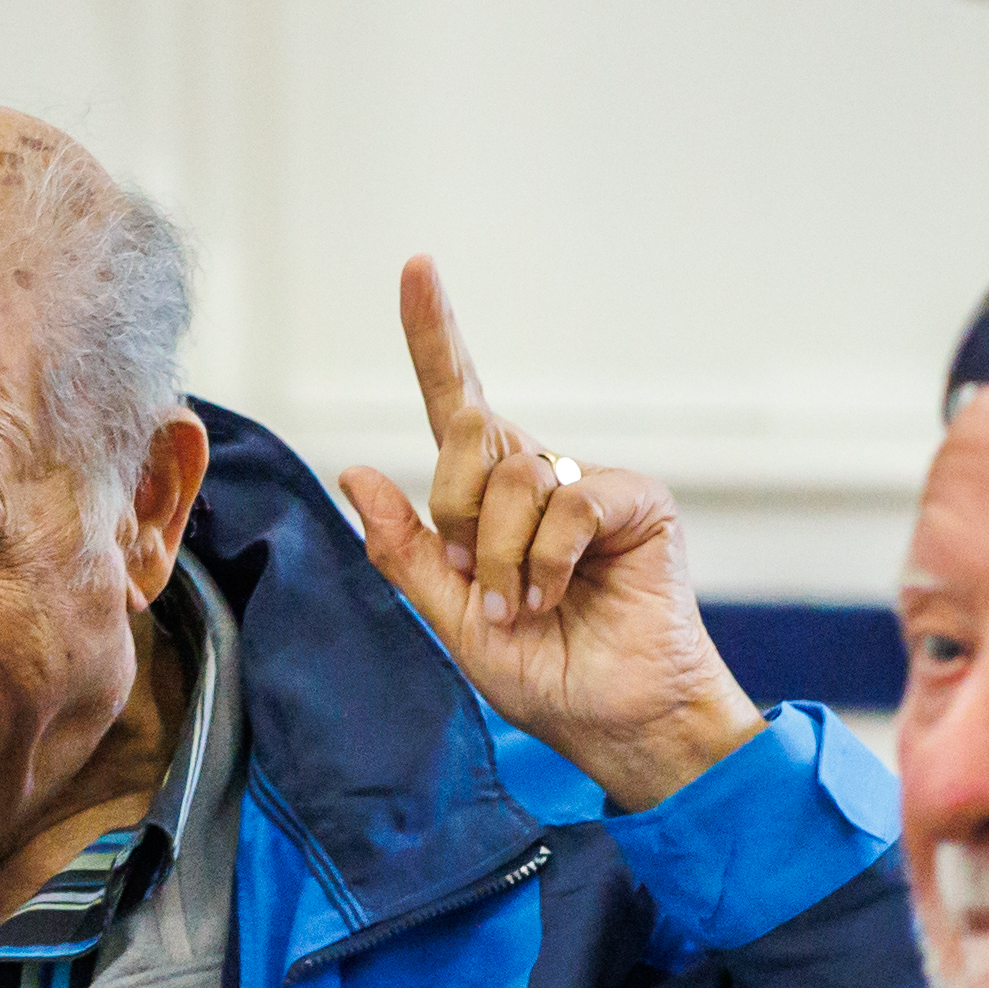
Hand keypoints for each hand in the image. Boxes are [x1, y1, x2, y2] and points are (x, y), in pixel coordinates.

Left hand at [336, 259, 755, 810]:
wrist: (614, 721)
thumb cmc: (543, 674)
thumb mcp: (451, 618)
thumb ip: (406, 549)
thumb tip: (352, 469)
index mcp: (490, 499)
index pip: (458, 402)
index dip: (434, 335)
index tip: (416, 267)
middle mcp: (539, 476)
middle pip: (467, 437)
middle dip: (456, 518)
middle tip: (486, 589)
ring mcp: (588, 483)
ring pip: (514, 476)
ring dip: (502, 558)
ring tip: (528, 607)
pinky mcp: (635, 499)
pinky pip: (568, 500)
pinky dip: (548, 559)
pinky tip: (559, 595)